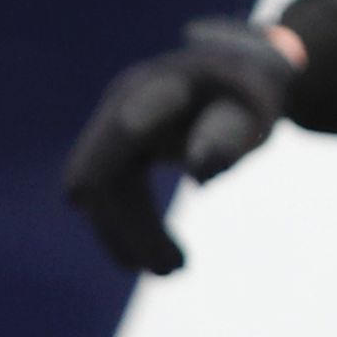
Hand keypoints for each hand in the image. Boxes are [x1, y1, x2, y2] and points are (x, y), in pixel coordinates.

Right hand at [60, 18, 303, 274]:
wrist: (250, 65)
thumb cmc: (258, 90)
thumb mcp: (254, 111)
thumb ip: (229, 136)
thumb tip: (202, 175)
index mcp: (161, 87)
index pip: (124, 126)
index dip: (98, 158)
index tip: (78, 197)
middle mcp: (126, 103)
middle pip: (107, 174)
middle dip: (131, 226)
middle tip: (175, 271)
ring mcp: (117, 124)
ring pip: (107, 191)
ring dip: (129, 235)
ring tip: (174, 270)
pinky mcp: (122, 146)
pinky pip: (115, 192)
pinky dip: (129, 226)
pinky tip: (151, 260)